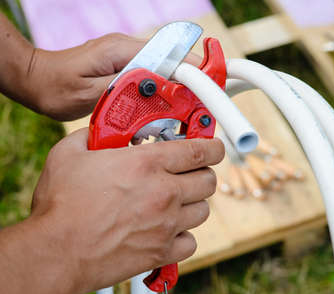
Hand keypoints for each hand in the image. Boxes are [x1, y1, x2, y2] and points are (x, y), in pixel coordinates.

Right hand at [2, 128, 223, 293]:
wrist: (56, 252)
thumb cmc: (61, 206)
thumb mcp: (69, 154)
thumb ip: (91, 136)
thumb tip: (99, 132)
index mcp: (146, 164)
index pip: (200, 150)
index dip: (213, 147)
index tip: (213, 148)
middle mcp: (164, 192)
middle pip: (208, 180)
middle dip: (202, 174)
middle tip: (188, 174)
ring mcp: (166, 224)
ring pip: (203, 210)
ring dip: (193, 203)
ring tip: (175, 202)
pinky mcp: (162, 252)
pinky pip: (191, 242)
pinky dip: (183, 236)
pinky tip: (167, 230)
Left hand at [24, 33, 201, 120]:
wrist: (39, 81)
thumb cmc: (58, 87)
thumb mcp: (91, 93)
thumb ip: (126, 89)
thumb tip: (158, 90)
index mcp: (124, 50)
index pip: (170, 57)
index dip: (195, 72)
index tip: (213, 86)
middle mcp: (130, 50)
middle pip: (174, 66)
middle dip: (190, 88)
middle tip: (198, 113)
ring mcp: (129, 59)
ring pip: (165, 76)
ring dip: (175, 97)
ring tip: (180, 120)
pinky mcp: (126, 70)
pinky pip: (152, 82)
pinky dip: (160, 99)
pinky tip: (157, 118)